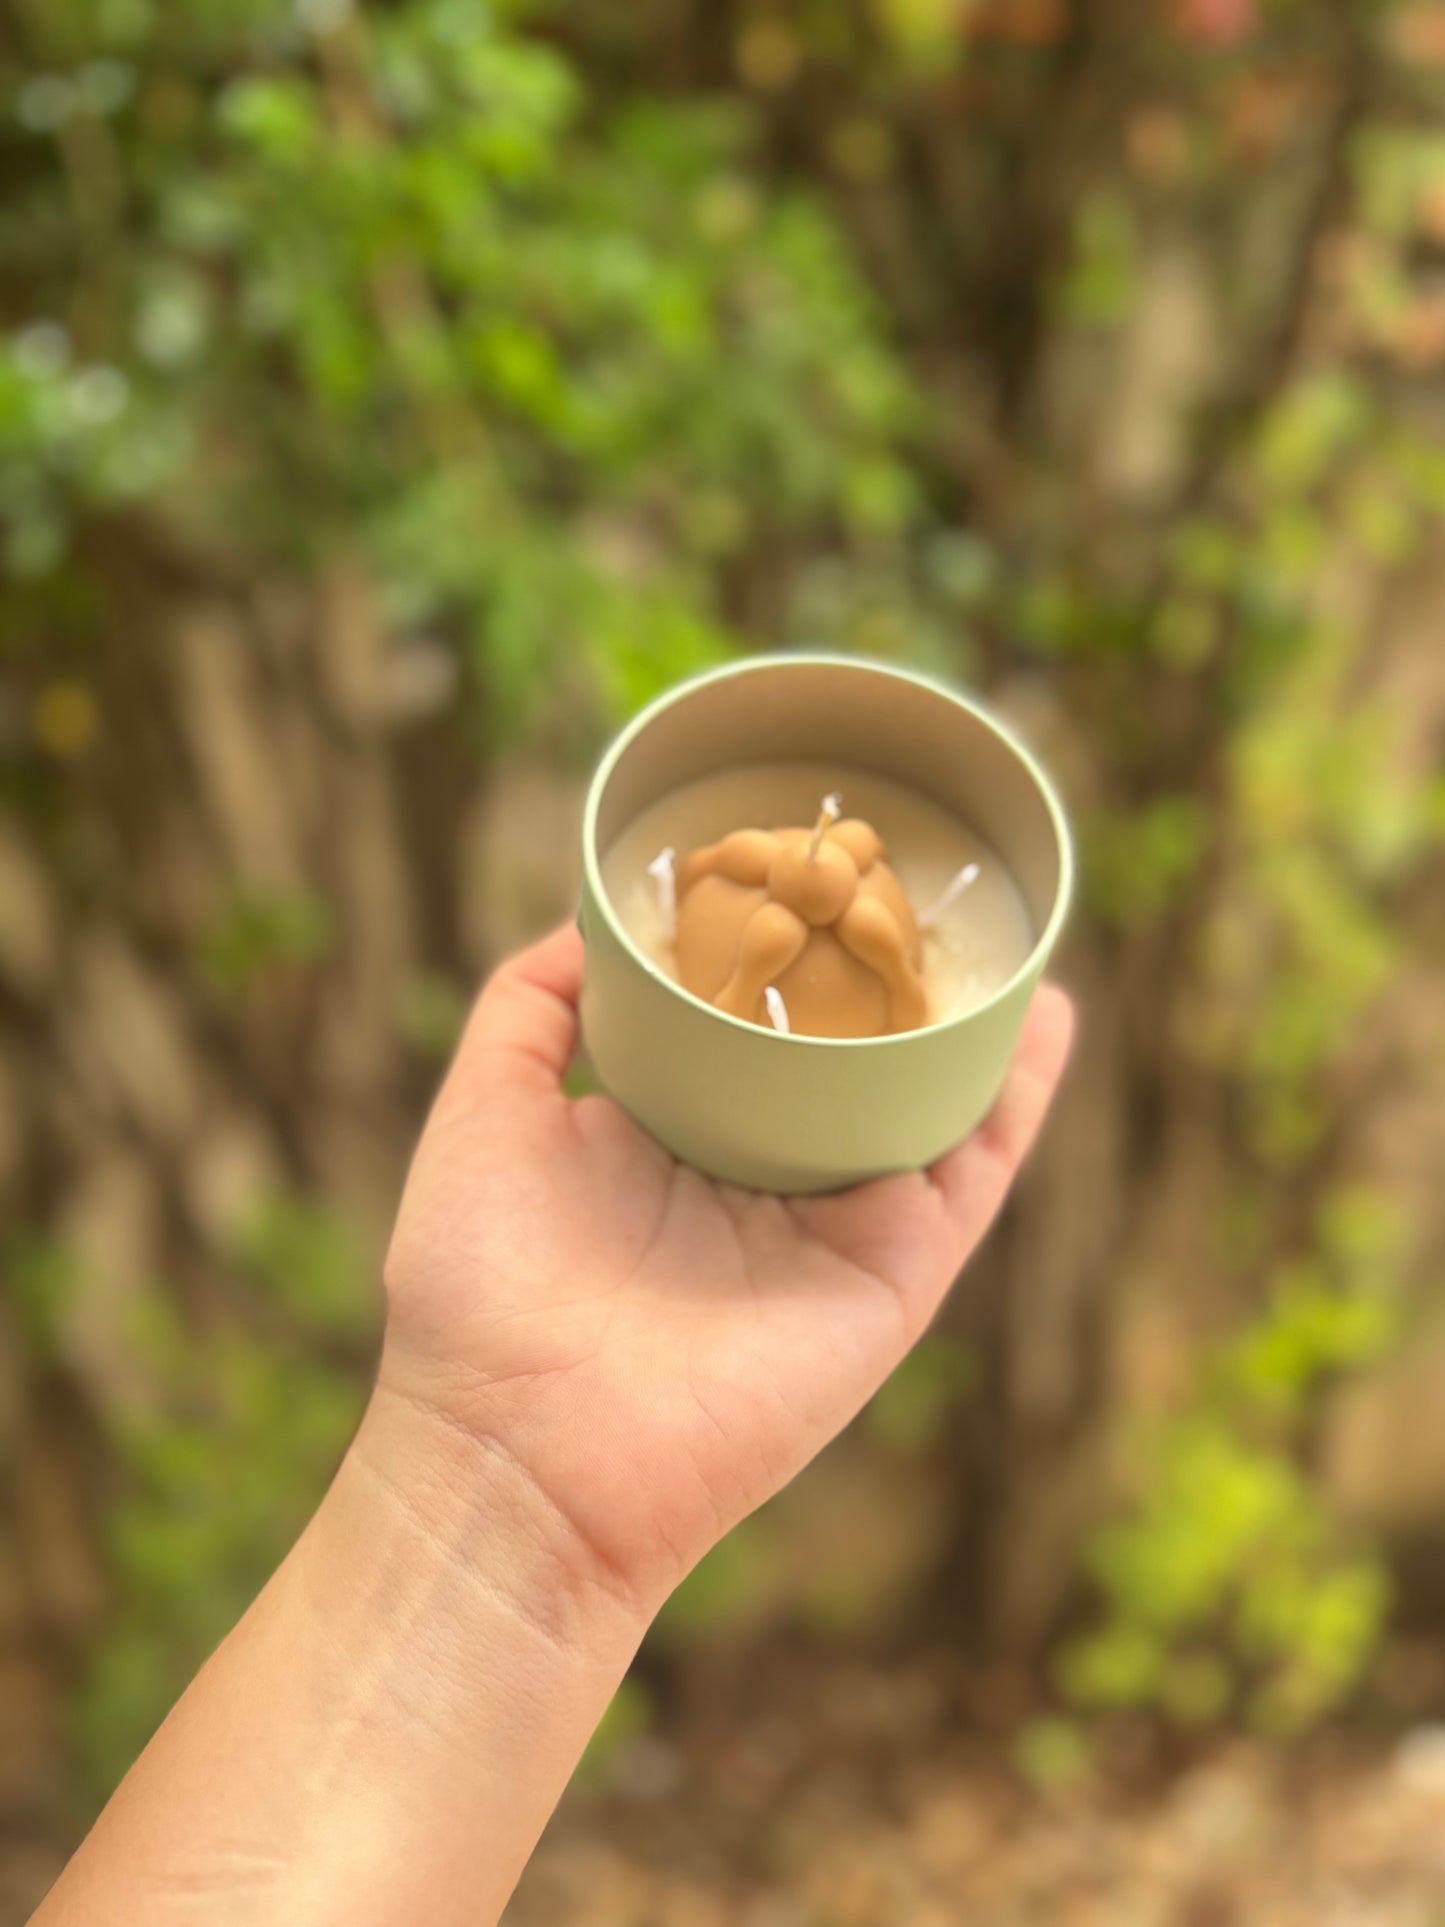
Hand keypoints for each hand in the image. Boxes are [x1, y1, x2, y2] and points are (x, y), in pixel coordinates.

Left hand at [377, 925, 1072, 1614]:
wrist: (525, 1453)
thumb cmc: (479, 1289)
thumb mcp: (484, 1110)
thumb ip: (529, 1008)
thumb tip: (591, 920)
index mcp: (674, 1136)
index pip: (749, 1026)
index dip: (780, 951)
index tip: (805, 865)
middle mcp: (762, 1174)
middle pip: (848, 1055)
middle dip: (886, 973)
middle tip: (917, 877)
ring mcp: (835, 1222)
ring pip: (926, 1100)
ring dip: (970, 1018)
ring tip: (1007, 921)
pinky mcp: (894, 1270)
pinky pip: (974, 1169)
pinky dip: (1020, 1094)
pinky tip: (1047, 1012)